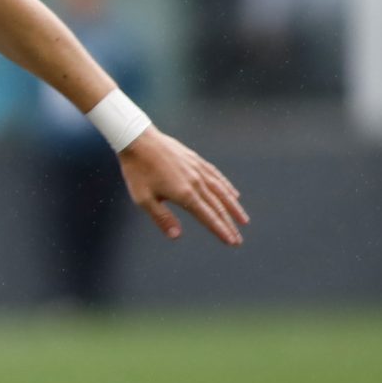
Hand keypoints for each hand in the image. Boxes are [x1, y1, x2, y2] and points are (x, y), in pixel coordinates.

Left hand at [120, 129, 246, 244]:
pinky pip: (217, 177)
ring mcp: (198, 169)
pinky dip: (227, 187)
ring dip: (234, 207)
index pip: (207, 217)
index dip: (220, 230)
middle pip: (217, 207)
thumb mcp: (143, 198)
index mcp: (184, 193)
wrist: (138, 140)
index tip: (232, 242)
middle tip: (238, 240)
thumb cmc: (137, 171)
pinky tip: (234, 194)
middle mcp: (196, 182)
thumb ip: (162, 218)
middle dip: (229, 225)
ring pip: (222, 192)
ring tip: (243, 220)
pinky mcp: (196, 160)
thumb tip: (176, 236)